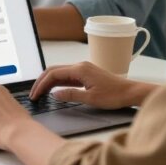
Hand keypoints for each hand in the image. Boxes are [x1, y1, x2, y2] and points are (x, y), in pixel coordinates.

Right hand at [29, 61, 155, 108]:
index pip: (53, 74)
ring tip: (41, 93)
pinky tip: (54, 90)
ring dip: (49, 82)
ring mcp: (83, 69)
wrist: (131, 92)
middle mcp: (80, 66)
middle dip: (41, 82)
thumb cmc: (114, 96)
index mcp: (79, 69)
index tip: (35, 95)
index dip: (41, 84)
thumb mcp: (91, 98)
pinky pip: (67, 76)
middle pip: (54, 70)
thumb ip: (70, 95)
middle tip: (34, 94)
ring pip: (60, 72)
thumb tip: (53, 94)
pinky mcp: (86, 74)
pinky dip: (58, 82)